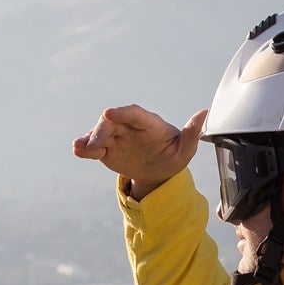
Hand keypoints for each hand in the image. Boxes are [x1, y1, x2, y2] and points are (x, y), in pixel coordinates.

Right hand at [72, 105, 208, 197]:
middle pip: (112, 122)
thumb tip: (205, 113)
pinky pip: (93, 147)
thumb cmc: (173, 156)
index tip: (109, 113)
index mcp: (149, 123)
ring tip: (80, 148)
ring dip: (89, 139)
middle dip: (101, 130)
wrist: (157, 172)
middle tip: (93, 144)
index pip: (134, 114)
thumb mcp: (185, 150)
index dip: (122, 113)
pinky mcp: (106, 149)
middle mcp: (130, 126)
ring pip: (99, 133)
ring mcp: (116, 137)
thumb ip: (191, 133)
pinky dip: (84, 148)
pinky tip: (78, 151)